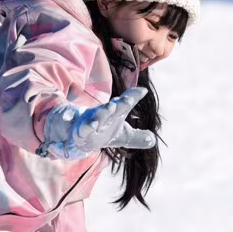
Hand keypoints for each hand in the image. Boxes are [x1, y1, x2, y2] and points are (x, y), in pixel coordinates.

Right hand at [36, 88, 154, 159]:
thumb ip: (137, 137)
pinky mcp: (80, 133)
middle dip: (119, 104)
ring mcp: (90, 123)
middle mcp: (102, 116)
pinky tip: (90, 125)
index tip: (143, 91)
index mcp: (114, 114)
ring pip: (96, 117)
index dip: (133, 97)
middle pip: (111, 109)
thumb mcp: (121, 135)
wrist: (79, 138)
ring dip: (103, 112)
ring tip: (111, 107)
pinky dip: (86, 127)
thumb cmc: (103, 132)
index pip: (125, 104)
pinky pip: (83, 129)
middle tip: (126, 100)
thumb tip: (153, 140)